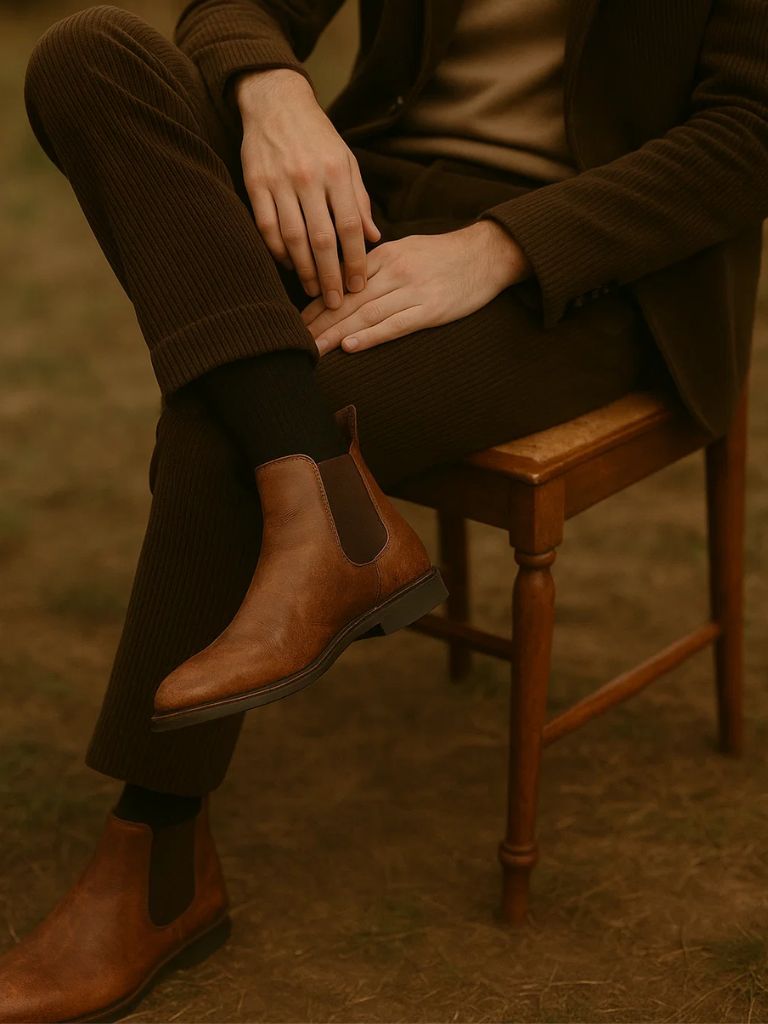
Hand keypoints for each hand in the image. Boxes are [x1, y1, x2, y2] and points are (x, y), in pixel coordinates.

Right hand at [235, 68, 380, 308]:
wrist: (275, 102)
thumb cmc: (317, 136)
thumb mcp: (346, 161)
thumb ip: (359, 200)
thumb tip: (374, 238)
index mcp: (336, 172)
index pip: (350, 226)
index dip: (356, 260)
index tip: (358, 285)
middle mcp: (308, 178)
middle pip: (322, 239)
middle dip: (330, 275)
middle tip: (336, 301)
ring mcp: (279, 181)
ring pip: (293, 238)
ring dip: (304, 270)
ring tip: (313, 290)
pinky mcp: (255, 184)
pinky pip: (267, 227)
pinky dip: (277, 251)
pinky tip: (289, 265)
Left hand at [303, 219, 531, 354]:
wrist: (488, 254)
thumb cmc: (446, 256)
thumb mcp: (407, 249)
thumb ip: (377, 265)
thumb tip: (349, 283)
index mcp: (384, 256)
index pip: (341, 283)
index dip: (316, 305)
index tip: (296, 323)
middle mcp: (394, 271)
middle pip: (347, 300)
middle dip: (318, 323)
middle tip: (294, 342)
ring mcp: (412, 291)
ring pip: (365, 314)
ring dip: (336, 334)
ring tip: (314, 350)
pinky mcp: (430, 310)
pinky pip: (395, 325)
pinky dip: (371, 336)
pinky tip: (350, 347)